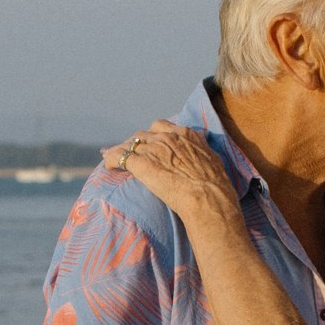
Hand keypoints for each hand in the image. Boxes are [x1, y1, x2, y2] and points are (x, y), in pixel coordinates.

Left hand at [110, 121, 237, 224]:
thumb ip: (202, 152)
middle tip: (134, 155)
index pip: (161, 127)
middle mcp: (167, 138)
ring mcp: (153, 150)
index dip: (153, 136)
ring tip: (118, 160)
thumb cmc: (216, 186)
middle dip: (137, 144)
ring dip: (124, 151)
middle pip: (143, 135)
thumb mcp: (213, 160)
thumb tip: (203, 154)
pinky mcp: (142, 164)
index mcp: (185, 135)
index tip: (151, 144)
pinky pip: (119, 157)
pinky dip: (111, 159)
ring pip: (130, 144)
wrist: (208, 198)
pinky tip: (108, 166)